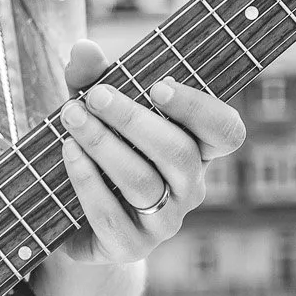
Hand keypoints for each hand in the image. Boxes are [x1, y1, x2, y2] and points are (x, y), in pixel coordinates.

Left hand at [53, 39, 245, 266]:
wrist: (71, 217)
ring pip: (143, 182)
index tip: (159, 85)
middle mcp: (189, 188)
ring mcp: (163, 222)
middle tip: (95, 96)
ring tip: (71, 117)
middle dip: (134, 120)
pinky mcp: (130, 246)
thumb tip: (84, 49)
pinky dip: (87, 180)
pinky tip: (68, 153)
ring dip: (104, 145)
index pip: (226, 131)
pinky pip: (111, 215)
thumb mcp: (94, 108)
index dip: (200, 109)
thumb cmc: (96, 148)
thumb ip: (91, 77)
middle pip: (179, 154)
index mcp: (196, 148)